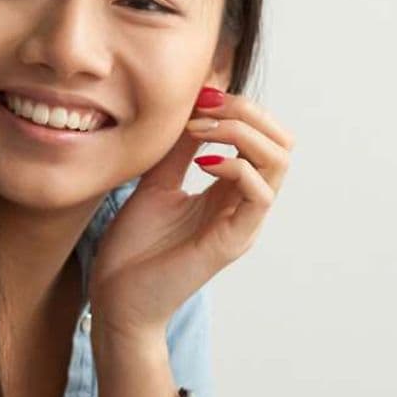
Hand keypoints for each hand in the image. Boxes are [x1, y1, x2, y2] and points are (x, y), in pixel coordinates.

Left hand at [89, 86, 293, 341]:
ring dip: (242, 132)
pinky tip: (202, 162)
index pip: (262, 137)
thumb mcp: (156, 182)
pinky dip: (237, 166)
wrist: (116, 299)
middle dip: (247, 112)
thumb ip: (178, 149)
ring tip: (201, 130)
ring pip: (278, 162)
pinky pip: (259, 195)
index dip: (239, 108)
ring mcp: (243, 223)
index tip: (200, 96)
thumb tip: (194, 106)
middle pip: (280, 143)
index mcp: (229, 191)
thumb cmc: (134, 248)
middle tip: (206, 106)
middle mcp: (244, 205)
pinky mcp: (233, 241)